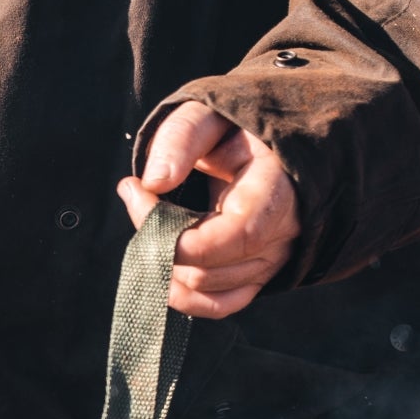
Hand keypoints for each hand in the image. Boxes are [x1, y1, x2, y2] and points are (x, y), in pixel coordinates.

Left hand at [117, 103, 299, 318]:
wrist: (269, 147)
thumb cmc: (239, 128)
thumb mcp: (212, 113)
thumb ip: (183, 138)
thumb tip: (153, 182)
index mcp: (278, 191)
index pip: (234, 236)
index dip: (177, 232)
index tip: (137, 192)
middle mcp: (282, 235)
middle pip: (208, 269)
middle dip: (158, 241)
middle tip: (138, 197)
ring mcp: (271, 262)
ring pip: (206, 290)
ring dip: (164, 265)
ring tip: (151, 221)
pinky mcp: (256, 277)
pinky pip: (219, 305)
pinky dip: (184, 295)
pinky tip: (161, 264)